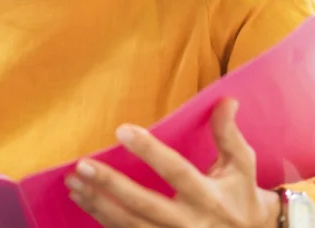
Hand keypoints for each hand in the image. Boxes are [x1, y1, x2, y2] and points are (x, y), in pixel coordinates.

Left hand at [67, 99, 280, 227]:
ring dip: (98, 203)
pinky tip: (82, 200)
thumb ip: (228, 135)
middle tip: (82, 165)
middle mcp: (190, 222)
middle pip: (144, 204)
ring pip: (130, 224)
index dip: (150, 151)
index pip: (175, 171)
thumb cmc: (241, 194)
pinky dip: (102, 219)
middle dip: (111, 185)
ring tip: (73, 182)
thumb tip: (225, 99)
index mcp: (208, 196)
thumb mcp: (241, 165)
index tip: (122, 130)